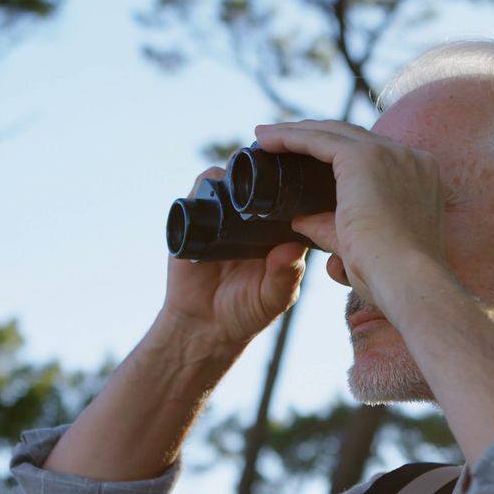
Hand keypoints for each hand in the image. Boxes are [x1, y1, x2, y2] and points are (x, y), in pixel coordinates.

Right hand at [160, 167, 307, 350]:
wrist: (203, 325)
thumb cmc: (246, 312)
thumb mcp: (272, 299)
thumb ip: (284, 277)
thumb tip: (292, 248)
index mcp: (279, 232)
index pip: (290, 197)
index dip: (294, 184)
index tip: (298, 173)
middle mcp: (252, 218)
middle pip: (259, 178)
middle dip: (263, 168)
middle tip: (267, 168)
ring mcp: (223, 215)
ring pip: (229, 178)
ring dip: (233, 172)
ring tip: (239, 179)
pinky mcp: (195, 219)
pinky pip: (198, 192)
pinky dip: (204, 187)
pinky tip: (212, 194)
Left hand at [254, 121, 447, 312]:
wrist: (408, 282)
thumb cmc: (391, 278)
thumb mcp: (362, 247)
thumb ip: (331, 229)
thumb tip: (300, 220)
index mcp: (419, 178)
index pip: (373, 156)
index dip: (338, 155)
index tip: (309, 161)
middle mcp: (410, 159)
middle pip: (352, 137)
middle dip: (314, 136)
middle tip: (278, 139)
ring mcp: (390, 154)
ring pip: (333, 132)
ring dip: (295, 132)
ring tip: (264, 136)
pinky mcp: (364, 158)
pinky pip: (318, 139)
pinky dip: (289, 137)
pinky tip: (266, 139)